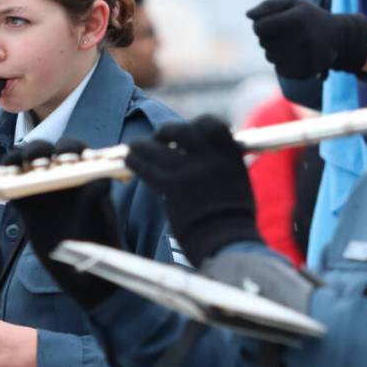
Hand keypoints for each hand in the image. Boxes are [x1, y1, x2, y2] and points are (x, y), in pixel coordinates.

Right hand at [5, 139, 119, 307]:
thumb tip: (102, 181)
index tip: (64, 156)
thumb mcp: (101, 225)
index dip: (69, 148)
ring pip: (26, 165)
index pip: (76, 151)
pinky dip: (5, 179)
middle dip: (39, 150)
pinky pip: (13, 186)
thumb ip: (98, 204)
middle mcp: (62, 177)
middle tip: (35, 159)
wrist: (85, 273)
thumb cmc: (100, 246)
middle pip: (47, 152)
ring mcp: (43, 189)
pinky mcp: (26, 205)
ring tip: (15, 167)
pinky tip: (2, 180)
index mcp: (85, 176)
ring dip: (18, 160)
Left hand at [125, 116, 257, 265]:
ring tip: (136, 148)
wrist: (227, 242)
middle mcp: (210, 158)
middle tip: (160, 139)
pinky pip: (144, 165)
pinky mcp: (170, 187)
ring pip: (157, 146)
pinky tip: (130, 161)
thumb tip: (195, 151)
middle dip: (166, 132)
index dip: (197, 124)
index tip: (191, 130)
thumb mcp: (236, 179)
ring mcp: (189, 171)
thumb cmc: (232, 216)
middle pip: (181, 130)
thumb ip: (219, 162)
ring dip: (143, 145)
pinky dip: (134, 161)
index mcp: (230, 155)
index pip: (211, 124)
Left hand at [247, 0, 366, 78]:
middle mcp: (304, 38)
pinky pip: (280, 70)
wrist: (340, 36)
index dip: (260, 26)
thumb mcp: (291, 3)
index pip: (260, 27)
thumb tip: (248, 15)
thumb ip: (268, 6)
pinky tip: (294, 55)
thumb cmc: (309, 17)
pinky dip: (282, 63)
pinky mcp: (308, 71)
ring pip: (270, 57)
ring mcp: (307, 57)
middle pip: (263, 43)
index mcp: (298, 18)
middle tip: (285, 33)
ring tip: (291, 43)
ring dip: (274, 51)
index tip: (269, 24)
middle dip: (268, 38)